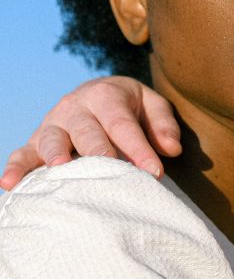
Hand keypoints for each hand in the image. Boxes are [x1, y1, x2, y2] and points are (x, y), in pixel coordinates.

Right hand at [0, 77, 181, 189]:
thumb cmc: (132, 108)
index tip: (155, 173)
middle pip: (86, 130)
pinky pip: (23, 153)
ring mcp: (53, 124)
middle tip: (111, 168)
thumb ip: (163, 125)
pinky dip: (16, 168)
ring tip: (60, 169)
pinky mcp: (37, 141)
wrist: (99, 95)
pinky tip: (9, 184)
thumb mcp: (152, 106)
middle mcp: (75, 107)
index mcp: (105, 95)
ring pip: (52, 139)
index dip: (139, 148)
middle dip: (99, 150)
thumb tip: (171, 148)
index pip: (122, 124)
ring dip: (55, 154)